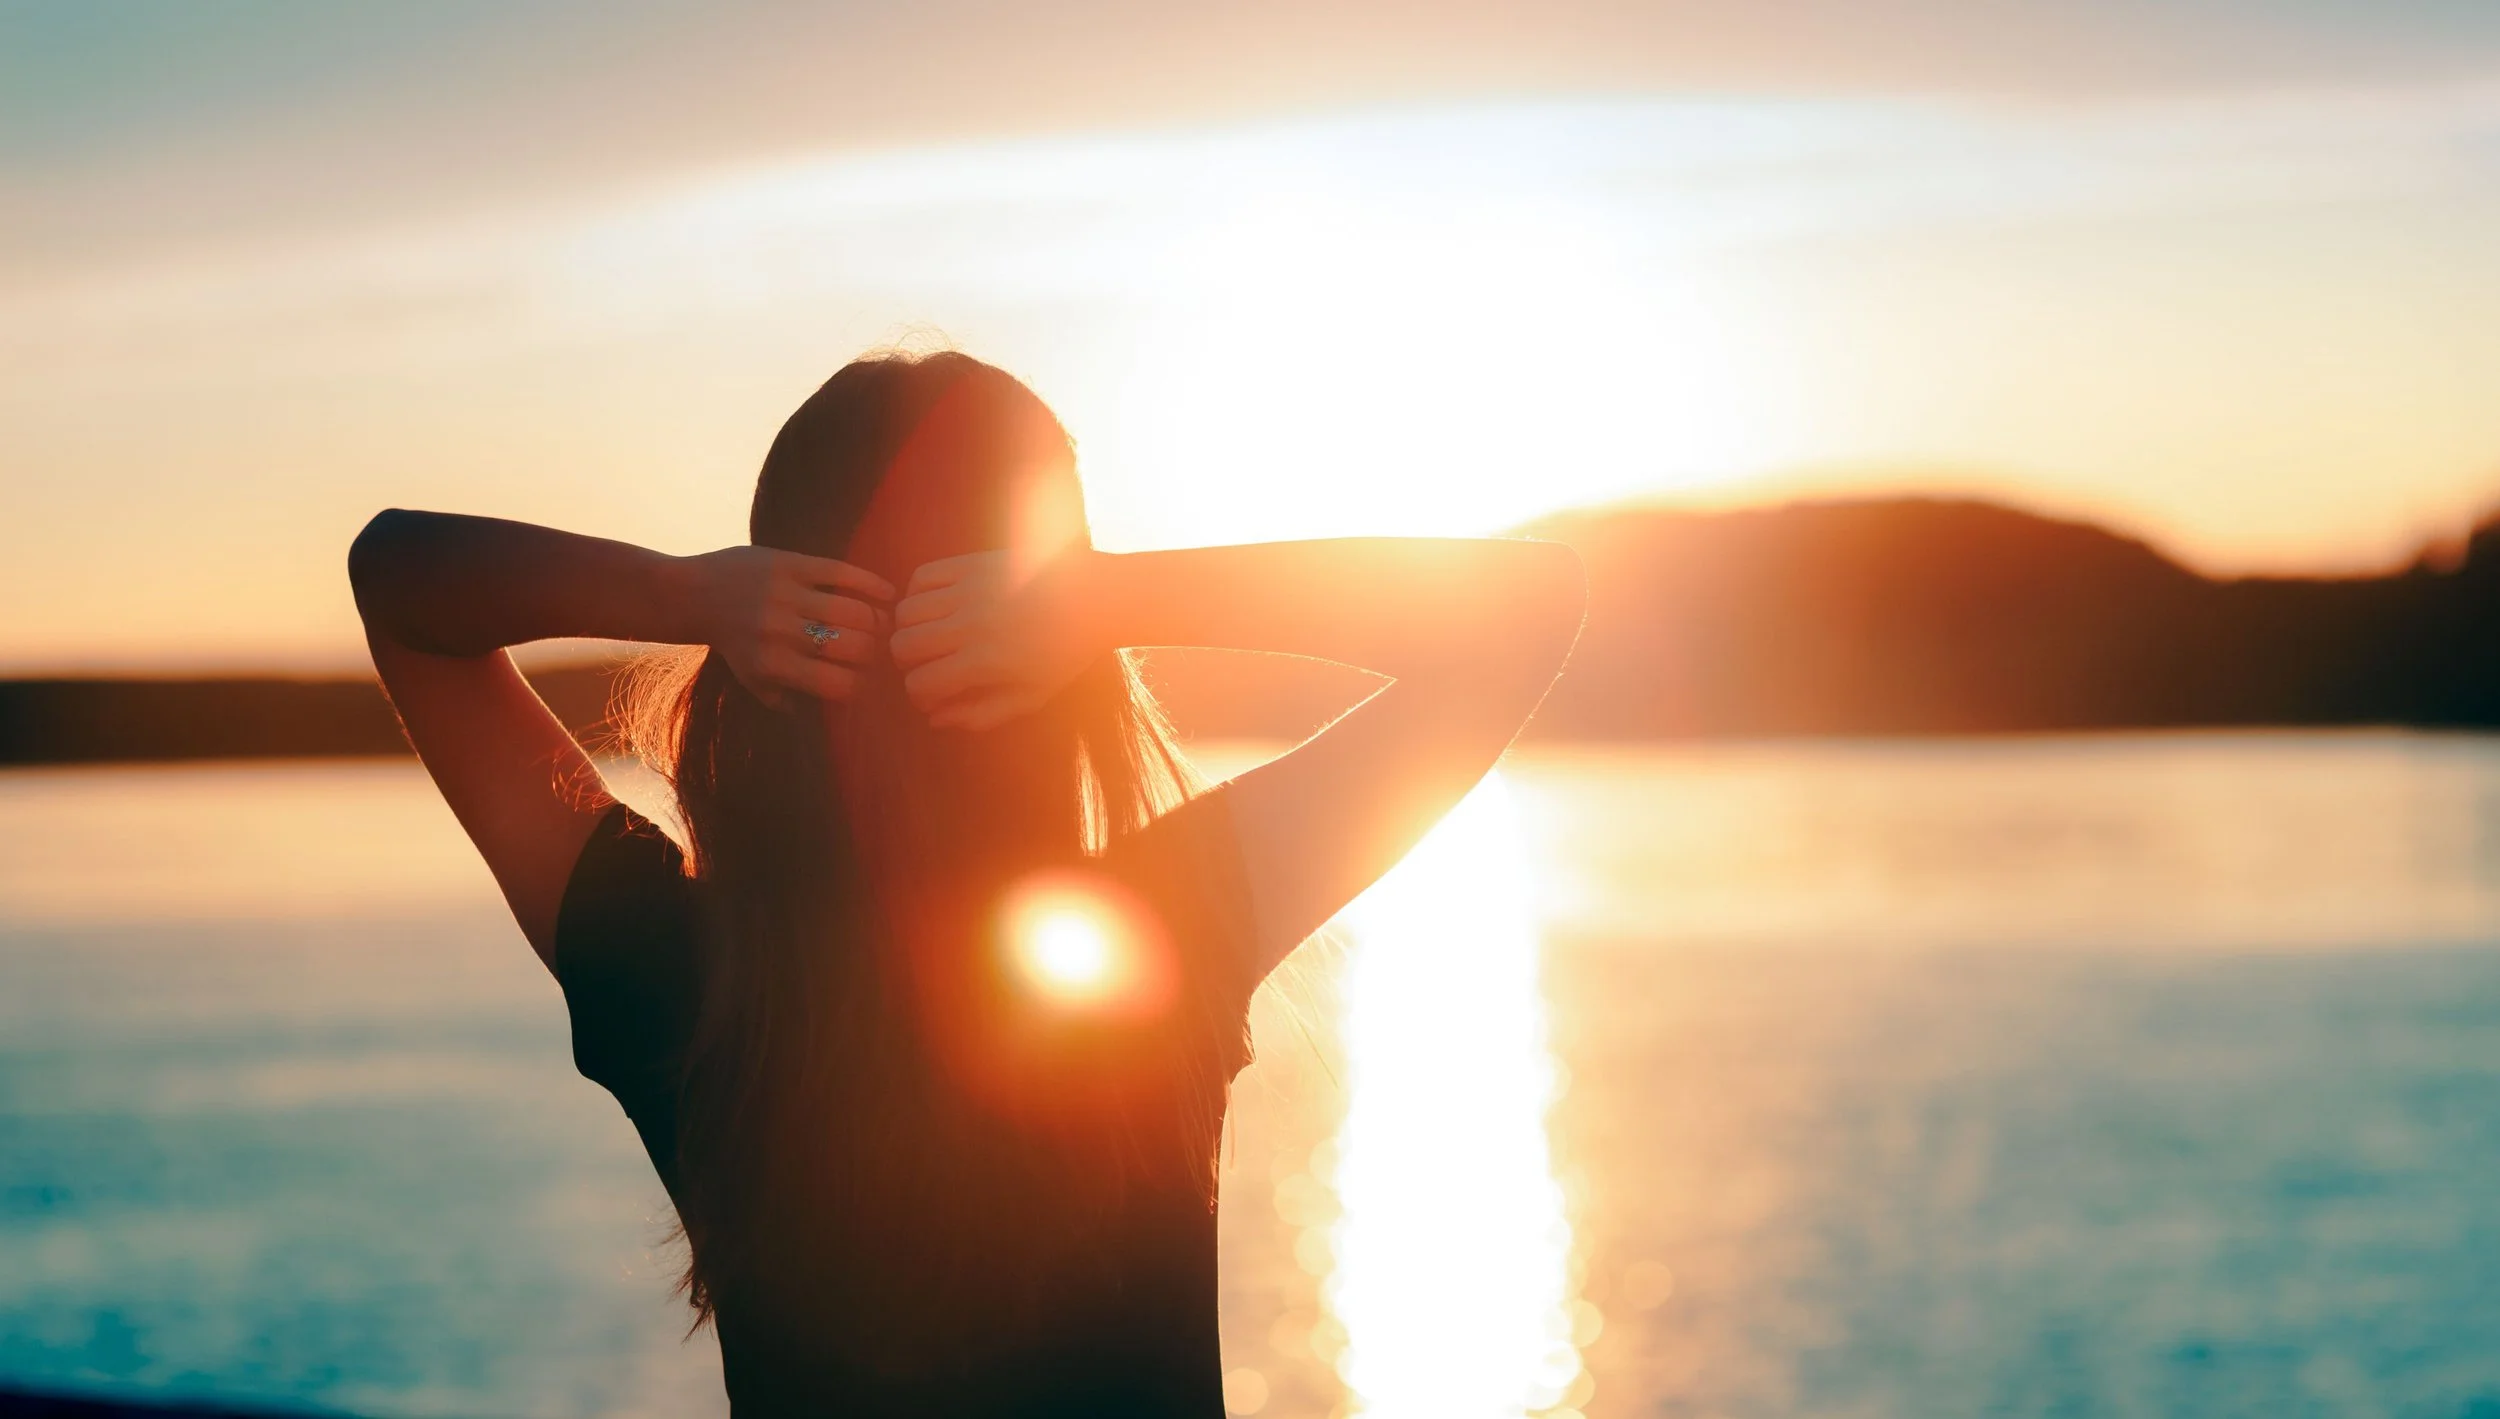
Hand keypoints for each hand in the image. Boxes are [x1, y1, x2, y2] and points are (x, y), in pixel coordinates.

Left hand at [688, 546, 892, 706]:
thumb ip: (788, 700)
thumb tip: (834, 713)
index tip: (873, 680)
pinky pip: (842, 573)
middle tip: (884, 650)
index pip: (841, 684)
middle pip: (855, 648)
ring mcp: (786, 595)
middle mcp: (781, 632)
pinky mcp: (790, 564)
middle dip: (877, 652)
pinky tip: (889, 593)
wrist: (695, 594)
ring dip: (878, 620)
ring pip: (855, 612)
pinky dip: (871, 583)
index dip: (866, 685)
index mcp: (775, 666)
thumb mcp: (753, 681)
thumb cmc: (733, 644)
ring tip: (885, 624)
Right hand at [889, 549, 1100, 730]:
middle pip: (902, 646)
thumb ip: (983, 713)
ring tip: (934, 635)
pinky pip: (922, 576)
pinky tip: (939, 605)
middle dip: (910, 664)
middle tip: (932, 665)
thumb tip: (936, 719)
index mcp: (984, 661)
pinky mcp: (972, 563)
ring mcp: (968, 589)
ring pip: (905, 611)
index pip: (920, 683)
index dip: (921, 695)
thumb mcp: (1032, 695)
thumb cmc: (1065, 653)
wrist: (1096, 597)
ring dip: (912, 629)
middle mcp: (969, 623)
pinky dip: (919, 594)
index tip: (937, 694)